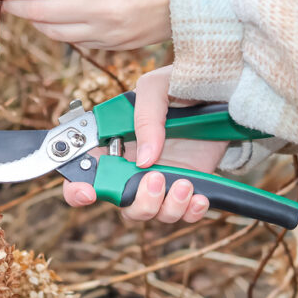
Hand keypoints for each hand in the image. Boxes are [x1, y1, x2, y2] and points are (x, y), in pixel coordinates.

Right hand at [64, 66, 229, 222]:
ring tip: (185, 184)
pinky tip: (199, 196)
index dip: (76, 189)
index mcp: (111, 142)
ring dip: (166, 207)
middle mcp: (131, 166)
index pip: (80, 173)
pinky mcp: (186, 186)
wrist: (221, 92)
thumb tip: (144, 160)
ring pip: (150, 213)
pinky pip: (183, 214)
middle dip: (136, 202)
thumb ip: (146, 118)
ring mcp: (159, 179)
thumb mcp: (157, 88)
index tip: (89, 193)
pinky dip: (190, 212)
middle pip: (119, 203)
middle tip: (155, 178)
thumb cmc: (179, 84)